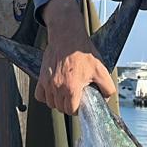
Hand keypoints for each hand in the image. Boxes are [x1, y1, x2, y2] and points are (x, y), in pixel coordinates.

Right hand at [34, 0, 115, 114]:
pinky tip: (54, 92)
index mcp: (72, 88)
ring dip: (58, 102)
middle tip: (75, 98)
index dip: (77, 109)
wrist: (67, 37)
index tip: (81, 104)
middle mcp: (58, 87)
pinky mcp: (42, 77)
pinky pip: (39, 95)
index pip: (71, 110)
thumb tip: (106, 98)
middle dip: (68, 106)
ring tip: (65, 95)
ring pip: (50, 103)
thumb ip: (107, 87)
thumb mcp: (100, 69)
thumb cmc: (82, 52)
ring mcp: (48, 83)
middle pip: (60, 108)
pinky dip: (46, 96)